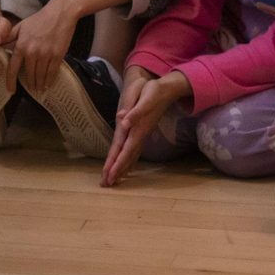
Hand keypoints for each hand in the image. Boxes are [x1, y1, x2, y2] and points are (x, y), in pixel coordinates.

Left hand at [5, 0, 77, 95]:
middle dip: (30, 84)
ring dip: (40, 84)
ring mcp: (46, 54)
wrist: (61, 13)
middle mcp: (32, 52)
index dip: (11, 82)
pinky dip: (50, 80)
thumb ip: (8, 37)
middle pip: (29, 74)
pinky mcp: (58, 54)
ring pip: (41, 74)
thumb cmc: (40, 19)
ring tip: (39, 89)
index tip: (11, 91)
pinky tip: (48, 84)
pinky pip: (52, 71)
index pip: (13, 69)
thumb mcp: (21, 26)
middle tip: (30, 90)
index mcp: (21, 46)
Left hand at [101, 69, 189, 186]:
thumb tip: (123, 122)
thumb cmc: (154, 91)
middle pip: (128, 156)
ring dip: (123, 168)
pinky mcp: (143, 131)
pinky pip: (135, 150)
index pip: (126, 149)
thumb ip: (136, 111)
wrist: (167, 89)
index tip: (109, 176)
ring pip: (131, 155)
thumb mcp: (146, 96)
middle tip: (106, 184)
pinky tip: (128, 167)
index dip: (118, 163)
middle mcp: (141, 133)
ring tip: (114, 181)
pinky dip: (130, 161)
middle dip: (117, 170)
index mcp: (138, 127)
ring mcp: (143, 133)